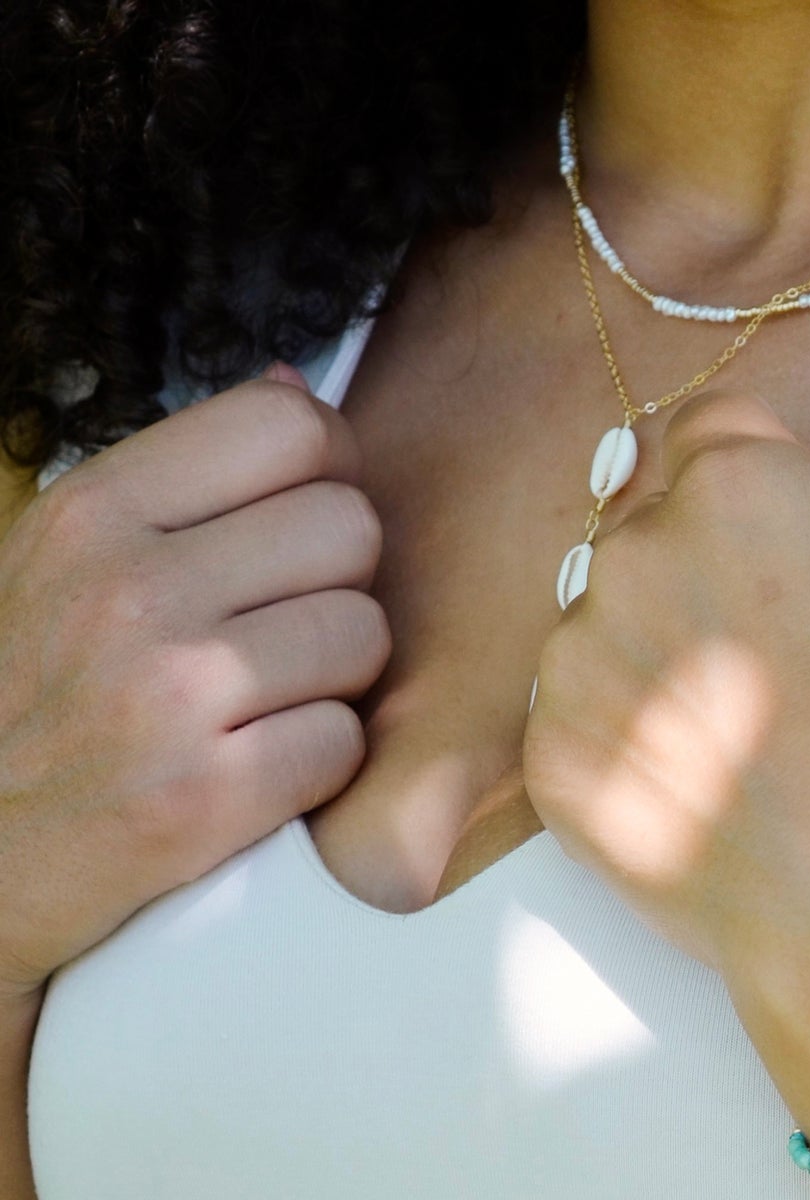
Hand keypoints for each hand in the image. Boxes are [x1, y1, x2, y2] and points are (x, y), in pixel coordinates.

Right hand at [0, 370, 389, 998]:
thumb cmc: (38, 698)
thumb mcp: (71, 561)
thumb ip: (185, 483)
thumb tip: (300, 388)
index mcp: (95, 515)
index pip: (289, 428)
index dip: (328, 477)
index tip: (304, 526)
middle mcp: (132, 591)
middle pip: (350, 529)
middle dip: (338, 583)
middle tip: (284, 633)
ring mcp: (174, 694)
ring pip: (364, 635)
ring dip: (338, 678)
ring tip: (269, 703)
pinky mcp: (211, 794)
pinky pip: (346, 742)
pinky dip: (321, 766)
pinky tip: (262, 769)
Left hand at [524, 393, 809, 999]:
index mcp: (738, 485)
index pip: (714, 433)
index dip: (754, 485)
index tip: (788, 551)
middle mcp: (637, 550)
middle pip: (650, 528)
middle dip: (698, 573)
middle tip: (775, 662)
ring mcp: (579, 653)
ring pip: (603, 624)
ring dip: (651, 658)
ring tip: (738, 736)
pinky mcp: (552, 751)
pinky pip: (575, 719)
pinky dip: (622, 744)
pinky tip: (700, 788)